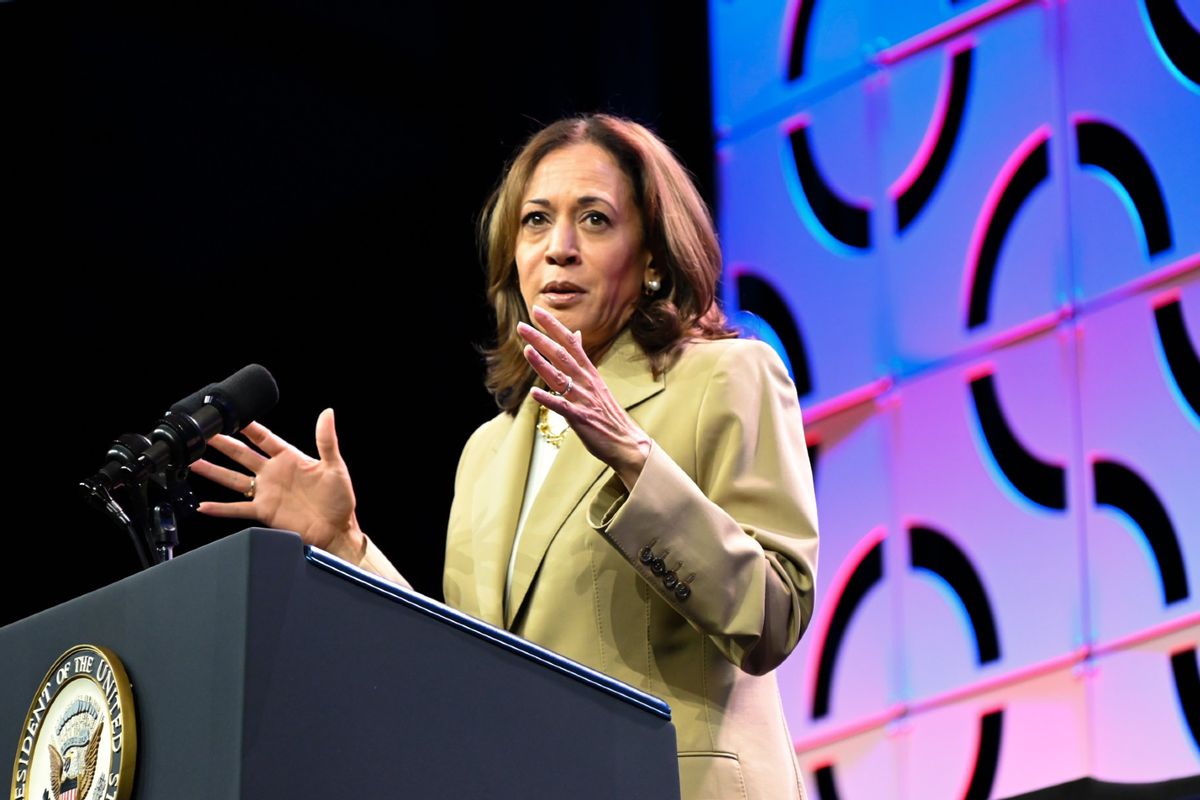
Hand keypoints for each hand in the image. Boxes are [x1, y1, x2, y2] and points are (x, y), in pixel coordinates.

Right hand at [191, 408, 363, 556]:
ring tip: (194, 461)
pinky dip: (220, 508)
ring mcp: (266, 492)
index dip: (250, 427)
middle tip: (205, 434)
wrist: (337, 531)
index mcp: (290, 458)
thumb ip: (326, 440)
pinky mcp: (264, 512)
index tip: (234, 415)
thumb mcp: (335, 466)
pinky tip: (204, 505)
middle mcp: (274, 473)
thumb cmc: (340, 499)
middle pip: (243, 455)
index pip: (265, 438)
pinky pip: (237, 509)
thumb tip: (327, 413)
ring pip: (233, 479)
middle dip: (223, 444)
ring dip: (214, 471)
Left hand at [519, 305, 651, 488]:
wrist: (627, 442)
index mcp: (590, 372)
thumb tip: (576, 335)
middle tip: (522, 326)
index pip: (571, 342)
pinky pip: (562, 407)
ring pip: (560, 377)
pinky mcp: (581, 418)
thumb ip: (583, 359)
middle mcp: (586, 382)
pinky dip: (548, 400)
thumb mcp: (597, 381)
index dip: (554, 326)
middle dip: (542, 340)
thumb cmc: (608, 413)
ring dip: (542, 364)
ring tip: (526, 351)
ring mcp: (583, 399)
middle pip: (562, 356)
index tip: (538, 311)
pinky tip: (534, 394)